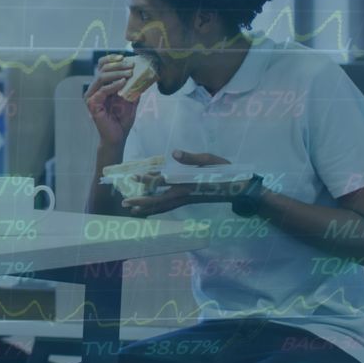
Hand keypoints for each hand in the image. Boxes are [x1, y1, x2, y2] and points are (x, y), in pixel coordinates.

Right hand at [85, 54, 137, 145]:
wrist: (118, 137)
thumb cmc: (122, 119)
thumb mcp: (131, 99)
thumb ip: (134, 86)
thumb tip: (144, 72)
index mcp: (101, 86)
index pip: (102, 66)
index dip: (111, 59)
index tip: (124, 57)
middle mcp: (94, 89)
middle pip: (102, 69)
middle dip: (118, 65)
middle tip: (131, 66)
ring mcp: (91, 96)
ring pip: (101, 77)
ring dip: (117, 73)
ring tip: (129, 74)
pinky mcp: (92, 103)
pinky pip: (102, 90)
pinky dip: (113, 85)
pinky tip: (123, 83)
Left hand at [121, 150, 245, 215]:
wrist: (240, 189)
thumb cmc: (226, 173)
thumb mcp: (211, 160)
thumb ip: (191, 158)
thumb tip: (173, 153)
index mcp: (188, 183)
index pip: (164, 181)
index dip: (148, 179)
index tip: (134, 176)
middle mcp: (185, 194)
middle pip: (159, 200)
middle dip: (141, 201)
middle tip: (124, 203)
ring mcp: (186, 199)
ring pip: (163, 206)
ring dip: (147, 207)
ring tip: (131, 209)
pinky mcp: (188, 200)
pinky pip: (169, 207)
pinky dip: (157, 208)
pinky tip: (150, 208)